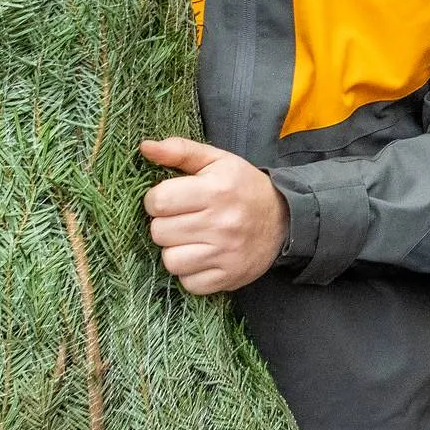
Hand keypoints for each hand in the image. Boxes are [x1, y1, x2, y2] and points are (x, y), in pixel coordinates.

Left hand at [140, 137, 288, 294]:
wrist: (284, 219)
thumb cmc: (242, 187)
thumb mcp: (216, 160)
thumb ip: (180, 150)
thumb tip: (145, 147)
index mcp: (216, 190)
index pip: (158, 201)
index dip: (157, 199)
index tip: (171, 199)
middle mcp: (222, 223)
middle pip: (159, 232)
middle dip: (165, 224)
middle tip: (183, 219)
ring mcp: (226, 254)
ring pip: (171, 261)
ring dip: (175, 250)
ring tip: (190, 239)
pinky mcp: (229, 277)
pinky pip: (188, 283)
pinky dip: (190, 273)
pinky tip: (202, 257)